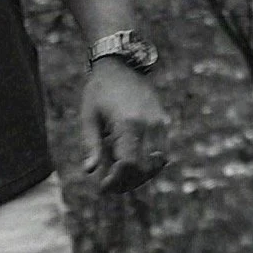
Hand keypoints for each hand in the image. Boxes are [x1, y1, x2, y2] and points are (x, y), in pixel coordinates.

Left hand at [81, 61, 170, 194]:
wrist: (120, 65)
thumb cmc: (98, 91)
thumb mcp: (88, 117)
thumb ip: (91, 145)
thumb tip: (90, 171)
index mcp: (129, 124)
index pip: (130, 165)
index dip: (117, 181)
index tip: (102, 187)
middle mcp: (150, 125)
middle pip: (146, 168)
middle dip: (128, 182)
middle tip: (109, 185)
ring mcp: (161, 123)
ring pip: (158, 163)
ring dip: (140, 175)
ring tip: (118, 175)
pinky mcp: (164, 121)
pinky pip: (162, 152)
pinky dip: (148, 163)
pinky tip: (129, 161)